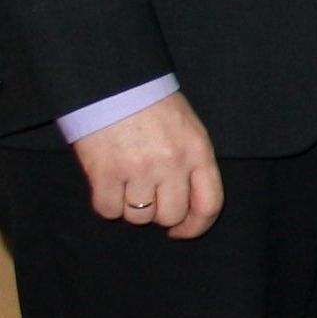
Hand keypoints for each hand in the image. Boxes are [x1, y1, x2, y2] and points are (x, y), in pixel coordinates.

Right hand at [73, 92, 224, 237]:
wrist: (115, 85)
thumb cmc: (155, 108)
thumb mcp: (189, 130)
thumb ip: (193, 164)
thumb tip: (189, 205)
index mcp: (198, 152)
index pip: (209, 205)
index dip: (196, 227)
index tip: (181, 232)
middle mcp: (171, 164)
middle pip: (171, 216)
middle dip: (161, 216)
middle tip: (150, 200)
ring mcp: (138, 170)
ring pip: (139, 218)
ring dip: (133, 209)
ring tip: (128, 186)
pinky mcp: (105, 173)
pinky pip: (108, 210)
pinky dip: (108, 205)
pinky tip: (109, 186)